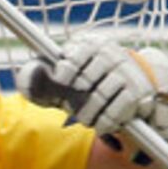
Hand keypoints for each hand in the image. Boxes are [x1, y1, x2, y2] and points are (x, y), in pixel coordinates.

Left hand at [19, 32, 167, 141]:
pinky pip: (115, 111)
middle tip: (72, 109)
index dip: (62, 76)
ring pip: (98, 98)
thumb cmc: (92, 82)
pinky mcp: (138, 93)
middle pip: (84, 81)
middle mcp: (111, 54)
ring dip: (87, 114)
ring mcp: (126, 72)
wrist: (135, 87)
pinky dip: (104, 123)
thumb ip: (45, 75)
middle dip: (74, 100)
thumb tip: (29, 75)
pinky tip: (100, 125)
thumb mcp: (69, 74)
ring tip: (85, 119)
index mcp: (92, 44)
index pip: (73, 58)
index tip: (61, 87)